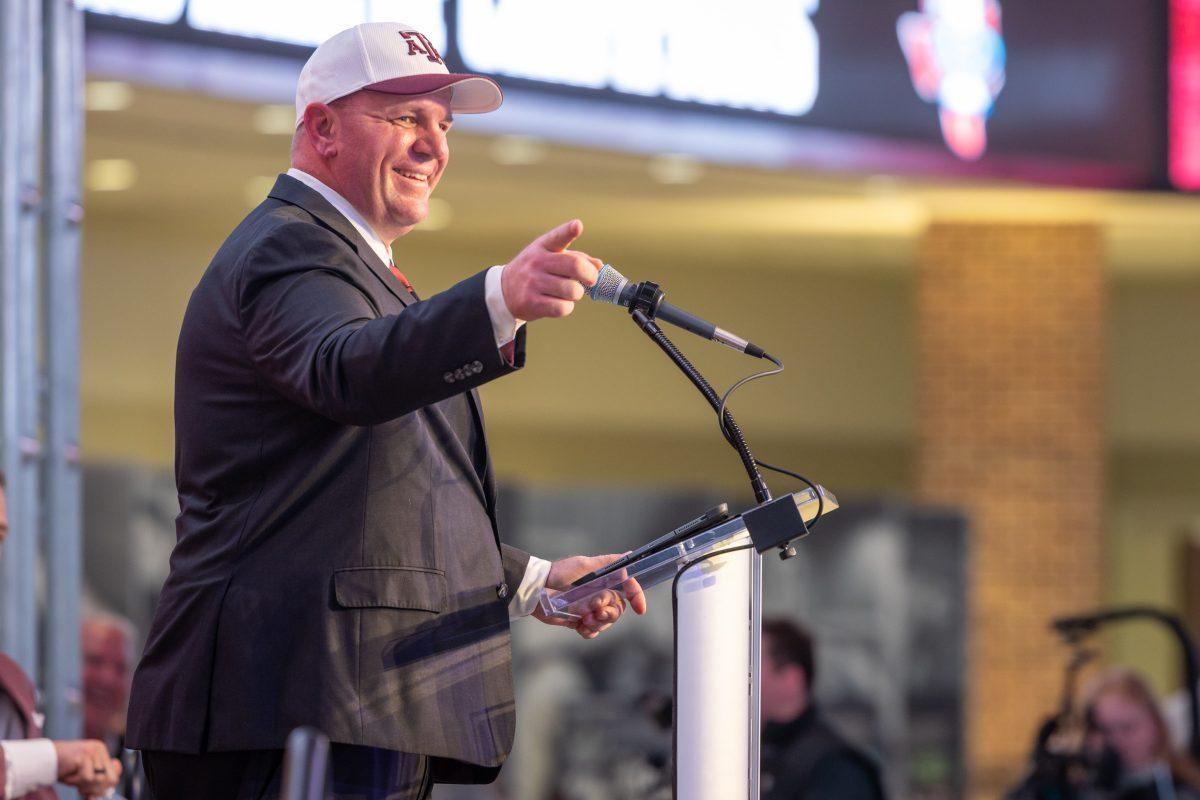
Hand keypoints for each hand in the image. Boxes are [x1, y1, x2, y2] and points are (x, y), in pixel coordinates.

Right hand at [53, 739, 120, 795]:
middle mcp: (100, 749)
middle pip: (110, 779)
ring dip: (82, 784)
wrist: (42, 759)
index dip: (105, 786)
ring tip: (72, 777)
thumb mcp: (81, 776)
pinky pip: (87, 777)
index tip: (90, 791)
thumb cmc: (62, 768)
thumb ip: (92, 783)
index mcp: (102, 752)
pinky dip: (75, 781)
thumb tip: (99, 796)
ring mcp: (93, 751)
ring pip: (98, 779)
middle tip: (80, 787)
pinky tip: (68, 774)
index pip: (116, 773)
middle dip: (95, 788)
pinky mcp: (84, 756)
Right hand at [500, 219, 602, 320]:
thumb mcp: (551, 257)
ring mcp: (533, 282)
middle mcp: (537, 262)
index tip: (577, 226)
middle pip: (575, 266)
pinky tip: (559, 303)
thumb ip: (577, 258)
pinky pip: (562, 308)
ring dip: (576, 294)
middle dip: (590, 275)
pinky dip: (566, 307)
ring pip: (572, 290)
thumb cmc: (537, 271)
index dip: (569, 231)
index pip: (558, 237)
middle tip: (590, 280)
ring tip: (568, 292)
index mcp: (543, 246)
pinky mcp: (531, 302)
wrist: (504, 291)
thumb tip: (599, 265)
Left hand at [532, 554, 647, 638]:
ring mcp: (590, 609)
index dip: (636, 597)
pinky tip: (579, 625)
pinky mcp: (579, 621)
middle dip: (610, 613)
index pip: (627, 589)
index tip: (640, 609)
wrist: (537, 591)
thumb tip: (629, 556)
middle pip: (618, 609)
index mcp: (604, 580)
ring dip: (598, 623)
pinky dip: (589, 631)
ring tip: (584, 618)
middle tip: (596, 611)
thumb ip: (608, 562)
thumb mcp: (585, 564)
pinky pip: (592, 632)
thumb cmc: (559, 573)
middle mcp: (600, 595)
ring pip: (606, 623)